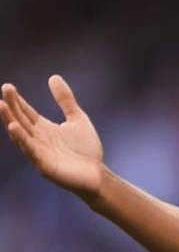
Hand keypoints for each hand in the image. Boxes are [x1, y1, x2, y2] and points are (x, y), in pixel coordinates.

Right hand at [1, 75, 105, 197]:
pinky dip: (22, 139)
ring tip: (1, 106)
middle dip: (11, 105)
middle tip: (5, 89)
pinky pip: (30, 151)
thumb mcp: (77, 119)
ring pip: (20, 134)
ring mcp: (38, 152)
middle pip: (20, 119)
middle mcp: (37, 139)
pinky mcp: (43, 165)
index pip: (26, 111)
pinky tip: (14, 127)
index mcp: (43, 128)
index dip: (17, 100)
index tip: (8, 86)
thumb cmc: (86, 149)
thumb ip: (65, 100)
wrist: (97, 175)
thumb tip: (53, 77)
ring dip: (10, 120)